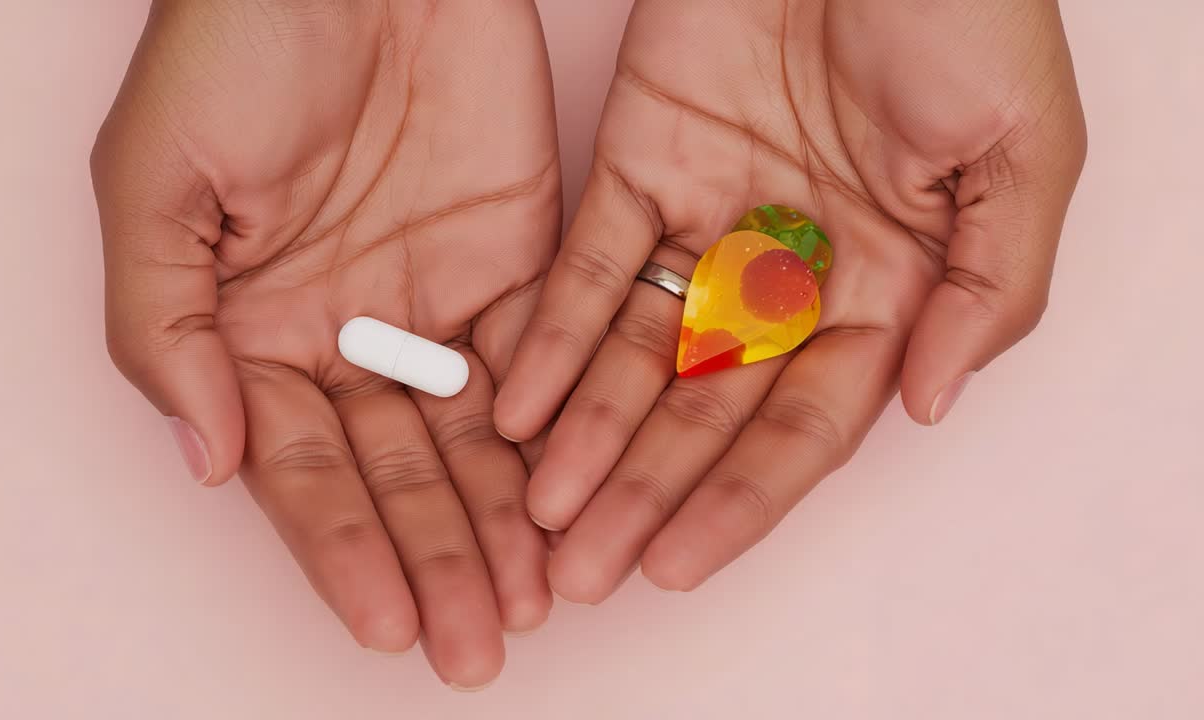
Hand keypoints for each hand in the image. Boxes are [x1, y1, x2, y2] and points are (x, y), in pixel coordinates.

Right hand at [92, 0, 557, 686]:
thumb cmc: (233, 50)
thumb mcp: (157, 187)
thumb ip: (172, 330)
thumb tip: (210, 460)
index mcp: (255, 333)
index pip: (302, 468)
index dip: (345, 547)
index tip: (390, 622)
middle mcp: (348, 334)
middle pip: (398, 472)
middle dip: (437, 561)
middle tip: (476, 647)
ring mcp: (437, 302)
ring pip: (476, 439)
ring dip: (503, 527)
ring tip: (534, 607)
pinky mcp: (520, 261)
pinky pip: (540, 365)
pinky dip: (555, 438)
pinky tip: (571, 507)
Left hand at [495, 0, 1084, 601]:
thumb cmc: (961, 7)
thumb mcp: (1021, 152)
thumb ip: (990, 289)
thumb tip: (927, 406)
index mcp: (887, 285)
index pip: (805, 422)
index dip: (742, 498)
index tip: (679, 563)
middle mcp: (790, 271)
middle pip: (708, 408)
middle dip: (646, 491)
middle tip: (586, 569)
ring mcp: (709, 223)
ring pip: (637, 354)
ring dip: (588, 436)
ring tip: (541, 512)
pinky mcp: (638, 167)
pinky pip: (588, 267)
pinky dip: (550, 335)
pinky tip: (515, 408)